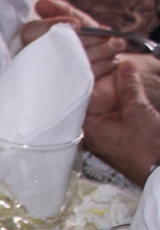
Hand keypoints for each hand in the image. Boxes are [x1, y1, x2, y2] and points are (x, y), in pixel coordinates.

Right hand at [21, 0, 122, 80]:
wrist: (112, 74)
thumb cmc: (90, 45)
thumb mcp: (77, 23)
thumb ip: (61, 11)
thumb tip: (40, 4)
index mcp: (33, 44)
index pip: (30, 32)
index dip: (51, 26)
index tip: (77, 24)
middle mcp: (34, 63)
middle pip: (49, 48)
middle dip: (83, 40)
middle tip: (106, 37)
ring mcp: (46, 82)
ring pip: (66, 65)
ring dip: (96, 52)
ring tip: (115, 46)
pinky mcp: (62, 96)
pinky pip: (77, 82)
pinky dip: (99, 69)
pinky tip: (111, 62)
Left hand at [84, 62, 159, 187]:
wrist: (159, 169)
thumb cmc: (147, 147)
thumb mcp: (138, 111)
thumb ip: (128, 88)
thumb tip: (123, 67)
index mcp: (88, 127)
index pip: (78, 98)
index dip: (85, 78)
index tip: (92, 61)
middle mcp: (90, 132)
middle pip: (88, 101)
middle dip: (97, 82)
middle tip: (106, 63)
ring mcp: (103, 134)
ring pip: (100, 106)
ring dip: (109, 90)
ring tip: (117, 70)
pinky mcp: (115, 135)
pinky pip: (111, 114)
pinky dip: (117, 100)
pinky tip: (124, 88)